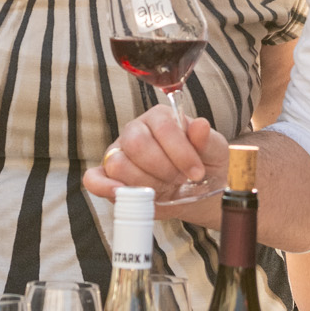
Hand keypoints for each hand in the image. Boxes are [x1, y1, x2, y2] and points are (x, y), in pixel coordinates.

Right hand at [81, 104, 220, 207]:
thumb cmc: (206, 166)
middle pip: (136, 143)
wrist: (200, 193)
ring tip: (162, 188)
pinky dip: (104, 187)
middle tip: (179, 180)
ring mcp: (119, 154)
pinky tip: (121, 193)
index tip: (196, 172)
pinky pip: (93, 178)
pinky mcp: (109, 177)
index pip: (162, 127)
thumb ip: (207, 139)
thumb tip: (199, 125)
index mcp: (161, 118)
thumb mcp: (216, 152)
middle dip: (162, 168)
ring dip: (143, 182)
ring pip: (118, 163)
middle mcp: (136, 131)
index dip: (180, 152)